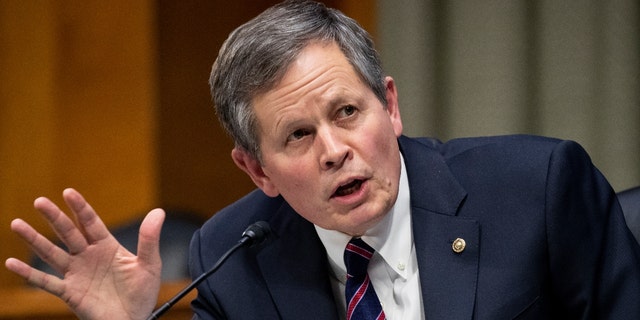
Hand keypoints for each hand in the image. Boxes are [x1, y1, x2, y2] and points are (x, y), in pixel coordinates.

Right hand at [5, 188, 164, 319]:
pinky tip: (12, 263)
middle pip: (68, 233)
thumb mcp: (150, 264)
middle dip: (54, 217)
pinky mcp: (70, 293)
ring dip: (35, 239)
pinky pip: (47, 282)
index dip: (80, 208)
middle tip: (40, 201)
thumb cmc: (142, 294)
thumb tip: (158, 211)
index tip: (68, 192)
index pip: (91, 222)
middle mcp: (88, 256)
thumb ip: (149, 239)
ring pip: (52, 253)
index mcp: (107, 246)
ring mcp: (77, 274)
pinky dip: (29, 273)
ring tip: (17, 223)